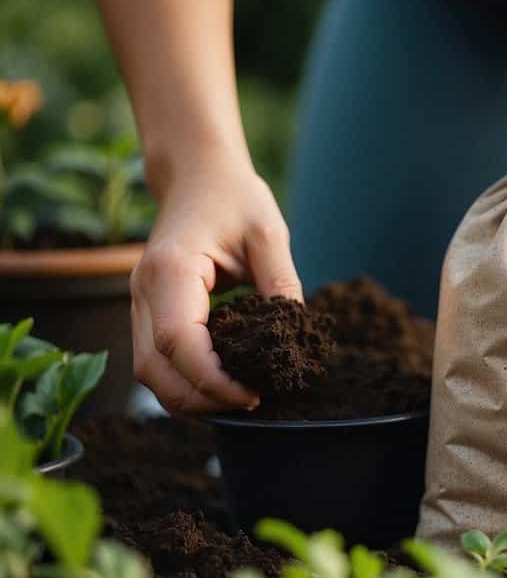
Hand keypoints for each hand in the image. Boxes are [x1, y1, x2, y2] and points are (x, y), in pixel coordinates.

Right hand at [131, 151, 301, 413]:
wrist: (198, 174)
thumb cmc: (234, 198)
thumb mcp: (269, 235)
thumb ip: (282, 286)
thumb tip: (295, 338)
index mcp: (170, 269)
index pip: (178, 342)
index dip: (212, 380)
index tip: (252, 394)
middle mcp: (143, 289)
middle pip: (154, 369)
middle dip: (200, 399)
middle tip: (251, 403)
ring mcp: (139, 301)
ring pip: (149, 371)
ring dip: (190, 396)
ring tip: (239, 399)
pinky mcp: (148, 310)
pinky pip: (157, 359)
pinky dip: (184, 381)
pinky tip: (222, 384)